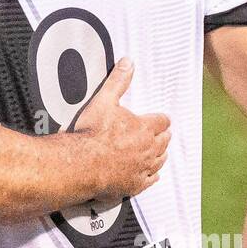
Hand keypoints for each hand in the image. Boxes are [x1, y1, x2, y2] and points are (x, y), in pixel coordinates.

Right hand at [69, 58, 170, 198]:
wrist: (82, 163)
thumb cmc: (92, 133)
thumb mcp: (104, 100)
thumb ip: (118, 81)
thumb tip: (128, 63)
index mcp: (144, 127)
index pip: (162, 121)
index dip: (161, 119)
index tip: (161, 119)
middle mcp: (148, 148)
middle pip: (164, 141)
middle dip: (163, 136)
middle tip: (163, 134)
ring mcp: (143, 168)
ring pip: (160, 160)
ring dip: (161, 154)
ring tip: (161, 152)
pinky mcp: (135, 184)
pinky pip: (151, 180)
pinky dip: (153, 176)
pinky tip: (153, 176)